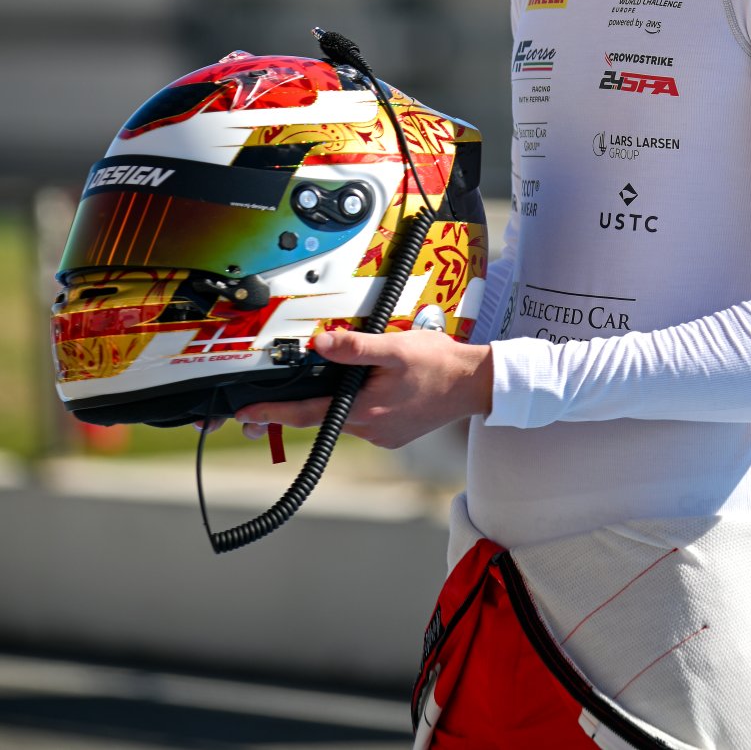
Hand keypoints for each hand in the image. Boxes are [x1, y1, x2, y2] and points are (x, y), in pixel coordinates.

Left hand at [234, 329, 493, 448]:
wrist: (475, 385)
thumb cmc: (439, 365)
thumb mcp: (395, 347)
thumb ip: (355, 346)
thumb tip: (320, 344)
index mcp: (364, 411)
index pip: (307, 414)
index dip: (273, 413)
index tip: (247, 415)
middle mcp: (370, 429)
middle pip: (324, 414)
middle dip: (306, 400)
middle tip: (286, 390)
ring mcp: (383, 434)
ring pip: (345, 414)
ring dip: (340, 397)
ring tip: (358, 373)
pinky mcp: (394, 433)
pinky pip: (364, 418)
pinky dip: (359, 402)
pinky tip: (375, 385)